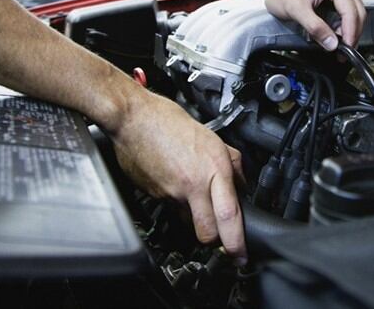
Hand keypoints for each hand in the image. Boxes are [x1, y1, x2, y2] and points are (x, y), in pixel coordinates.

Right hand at [109, 88, 247, 263]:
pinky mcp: (155, 195)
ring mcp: (172, 192)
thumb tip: (242, 185)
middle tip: (221, 236)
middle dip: (214, 240)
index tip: (241, 255)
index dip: (236, 242)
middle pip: (207, 233)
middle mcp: (194, 184)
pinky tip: (176, 183)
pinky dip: (178, 203)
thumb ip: (231, 164)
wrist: (132, 118)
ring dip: (196, 217)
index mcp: (212, 168)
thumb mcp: (212, 138)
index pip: (228, 215)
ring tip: (195, 195)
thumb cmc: (169, 122)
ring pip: (189, 221)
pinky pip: (173, 209)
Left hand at [261, 0, 366, 49]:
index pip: (351, 12)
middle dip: (352, 34)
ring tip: (340, 45)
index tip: (347, 48)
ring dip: (349, 30)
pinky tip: (337, 35)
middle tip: (345, 51)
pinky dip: (344, 25)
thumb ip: (316, 28)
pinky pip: (347, 11)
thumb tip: (332, 44)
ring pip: (355, 13)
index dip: (350, 33)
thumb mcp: (298, 11)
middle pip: (358, 13)